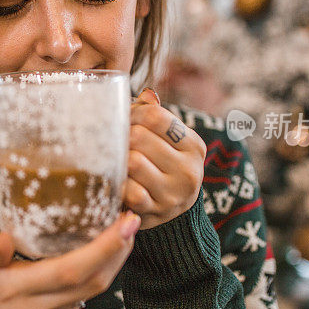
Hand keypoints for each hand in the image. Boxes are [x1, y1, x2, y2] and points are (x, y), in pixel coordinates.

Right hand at [0, 212, 140, 308]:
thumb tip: (3, 239)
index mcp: (12, 290)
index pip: (67, 271)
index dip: (102, 248)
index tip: (122, 223)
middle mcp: (37, 306)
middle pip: (91, 281)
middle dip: (118, 250)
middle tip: (132, 218)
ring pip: (94, 290)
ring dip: (115, 260)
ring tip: (125, 230)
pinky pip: (86, 295)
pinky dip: (103, 271)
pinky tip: (107, 250)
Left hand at [124, 88, 205, 229]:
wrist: (175, 214)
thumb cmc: (166, 167)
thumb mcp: (170, 142)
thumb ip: (157, 117)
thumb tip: (147, 94)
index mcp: (193, 146)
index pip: (155, 116)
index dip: (132, 113)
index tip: (125, 120)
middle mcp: (188, 170)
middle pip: (139, 137)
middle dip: (121, 135)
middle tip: (114, 140)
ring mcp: (172, 194)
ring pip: (132, 162)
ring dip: (118, 159)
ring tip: (115, 159)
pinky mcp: (153, 212)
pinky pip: (128, 190)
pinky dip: (118, 184)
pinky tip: (117, 180)